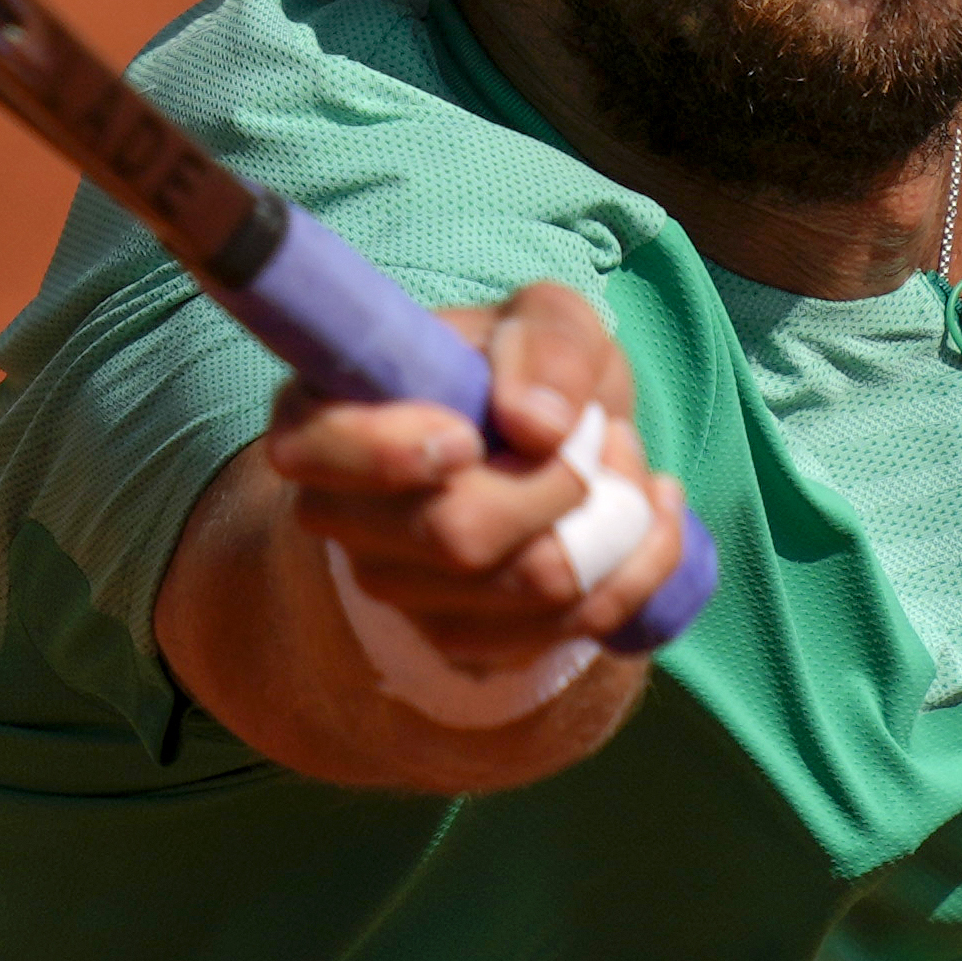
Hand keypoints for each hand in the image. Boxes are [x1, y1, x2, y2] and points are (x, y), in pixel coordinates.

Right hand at [257, 280, 688, 687]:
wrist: (552, 442)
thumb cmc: (525, 369)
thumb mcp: (547, 320)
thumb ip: (546, 346)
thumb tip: (536, 426)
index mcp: (326, 418)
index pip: (315, 453)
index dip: (392, 453)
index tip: (466, 435)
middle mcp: (340, 515)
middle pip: (456, 533)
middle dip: (564, 480)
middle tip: (601, 431)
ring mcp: (396, 588)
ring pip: (529, 584)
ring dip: (613, 519)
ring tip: (621, 463)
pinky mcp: (462, 640)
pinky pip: (570, 625)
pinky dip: (636, 568)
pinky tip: (646, 517)